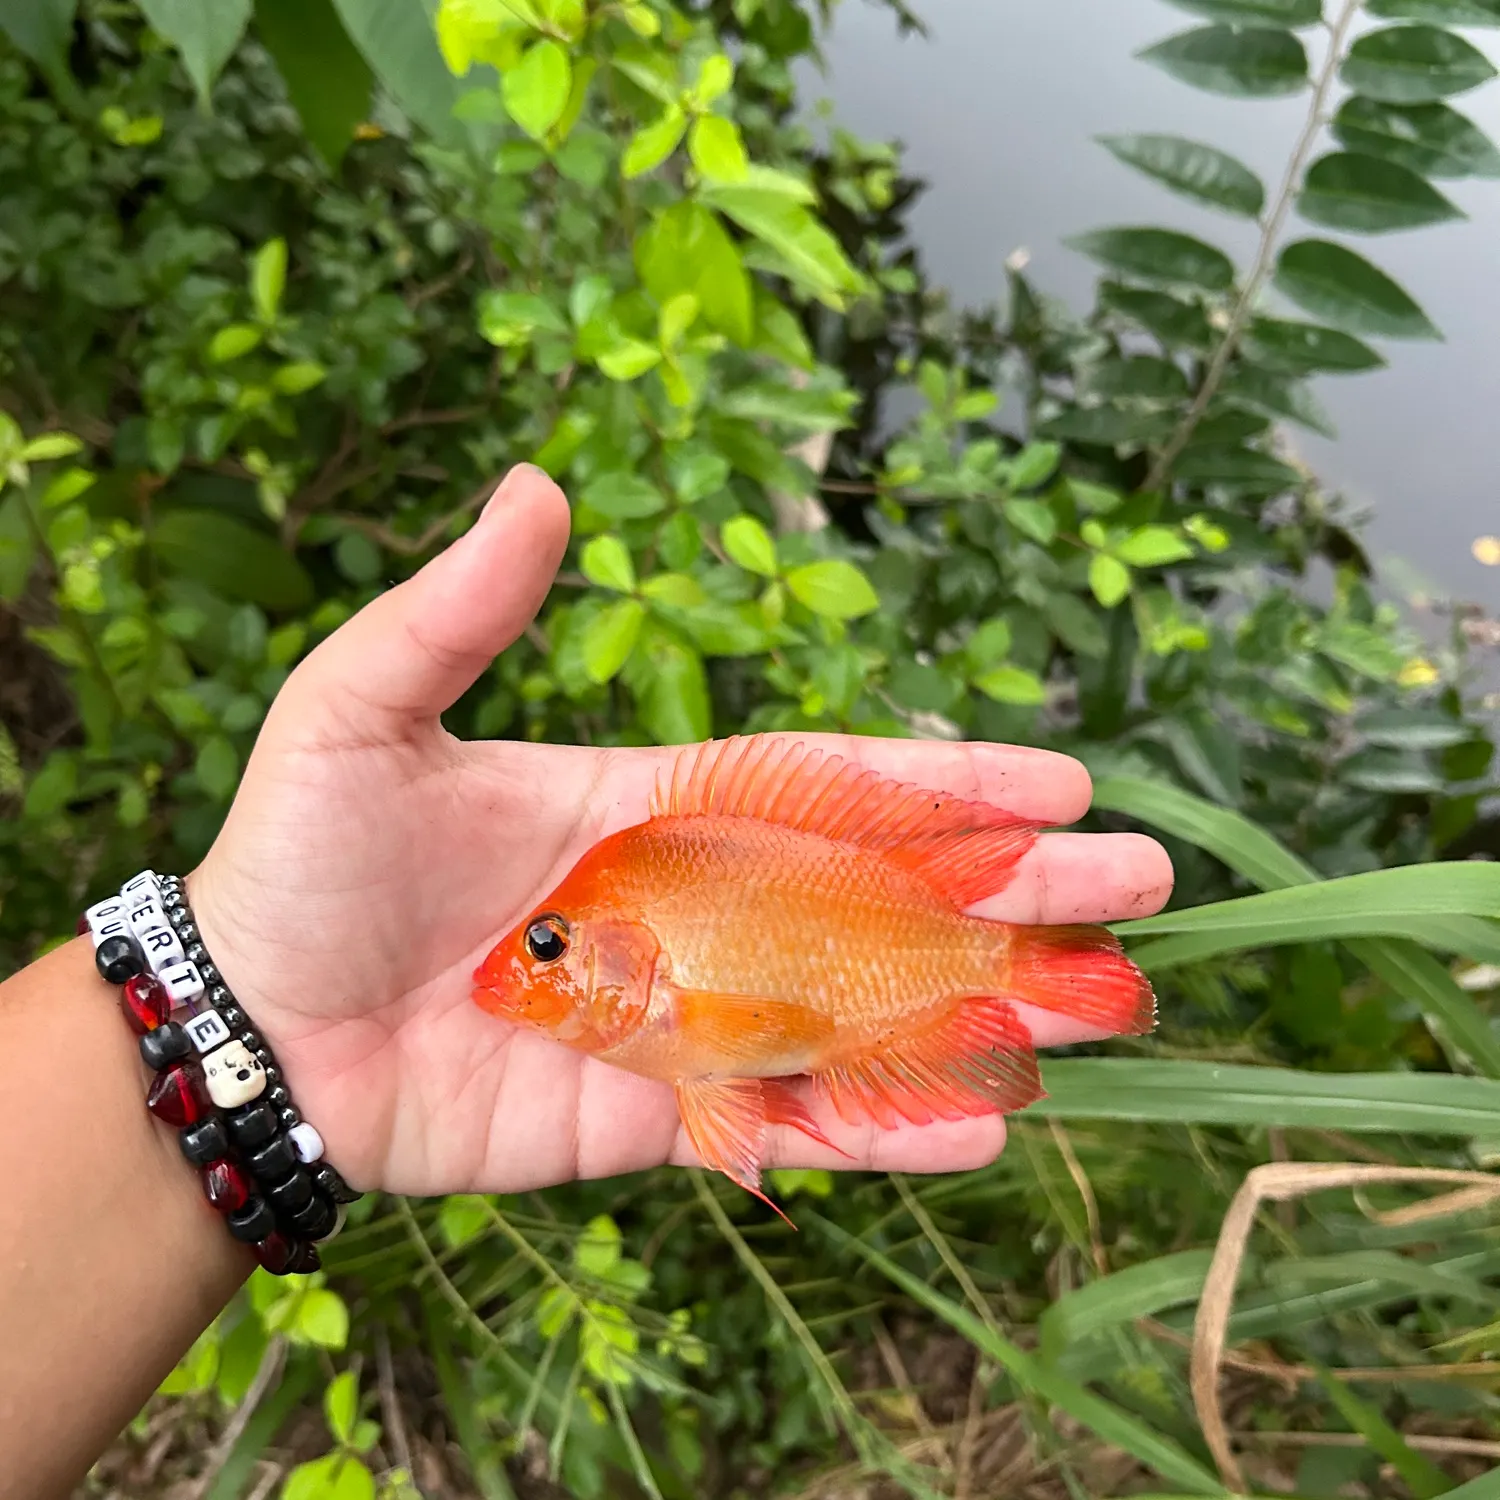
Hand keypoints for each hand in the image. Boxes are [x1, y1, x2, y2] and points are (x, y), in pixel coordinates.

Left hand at [189, 465, 1172, 1197]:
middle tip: (1144, 888)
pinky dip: (879, 1131)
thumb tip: (537, 485)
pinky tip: (980, 1129)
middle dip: (1011, 892)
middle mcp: (692, 908)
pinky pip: (784, 1122)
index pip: (827, 787)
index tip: (1059, 782)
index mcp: (651, 805)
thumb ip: (460, 613)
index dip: (942, 784)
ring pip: (859, 1011)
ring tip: (1104, 1011)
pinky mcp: (650, 1115)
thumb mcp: (362, 709)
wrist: (247, 1025)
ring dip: (980, 1009)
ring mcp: (682, 1016)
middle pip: (880, 899)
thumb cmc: (300, 856)